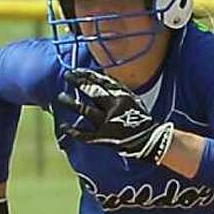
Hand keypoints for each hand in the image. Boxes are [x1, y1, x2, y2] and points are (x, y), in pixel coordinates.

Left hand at [55, 68, 174, 163]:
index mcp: (123, 97)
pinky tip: (63, 127)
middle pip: (91, 91)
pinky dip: (72, 131)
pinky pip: (84, 134)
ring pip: (84, 110)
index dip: (86, 74)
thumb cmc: (142, 121)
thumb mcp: (134, 101)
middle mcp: (114, 108)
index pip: (101, 81)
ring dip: (70, 103)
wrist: (152, 142)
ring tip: (61, 97)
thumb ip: (117, 93)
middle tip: (67, 76)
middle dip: (77, 82)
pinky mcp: (104, 138)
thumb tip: (98, 82)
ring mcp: (108, 123)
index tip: (76, 71)